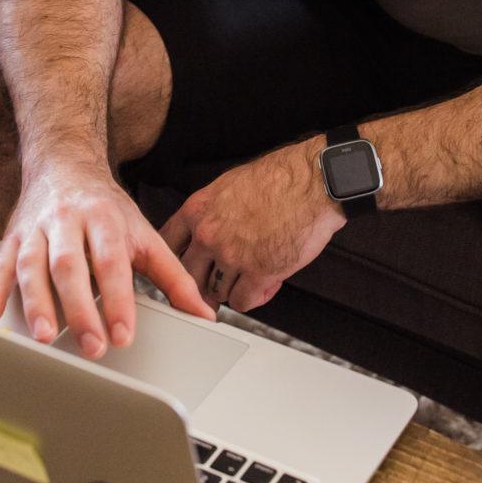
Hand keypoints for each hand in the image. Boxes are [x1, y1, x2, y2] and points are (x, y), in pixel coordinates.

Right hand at [0, 157, 212, 358]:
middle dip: (79, 308)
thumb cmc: (107, 208)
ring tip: (45, 337)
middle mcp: (67, 220)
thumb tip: (205, 313)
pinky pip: (0, 264)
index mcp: (104, 219)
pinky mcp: (12, 237)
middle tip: (91, 346)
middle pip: (70, 265)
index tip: (123, 334)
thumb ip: (173, 278)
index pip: (111, 262)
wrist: (65, 164)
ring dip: (37, 302)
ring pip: (32, 265)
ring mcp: (35, 228)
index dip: (117, 299)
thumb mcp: (144, 235)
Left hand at [161, 139, 345, 312]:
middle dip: (205, 281)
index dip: (175, 260)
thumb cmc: (281, 179)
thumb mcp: (230, 186)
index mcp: (199, 210)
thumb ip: (212, 213)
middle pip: (189, 275)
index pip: (168, 244)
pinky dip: (254, 298)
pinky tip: (266, 284)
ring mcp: (231, 255)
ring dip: (234, 289)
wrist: (313, 183)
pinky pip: (242, 302)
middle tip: (221, 281)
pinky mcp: (258, 273)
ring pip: (216, 292)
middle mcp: (209, 234)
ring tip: (253, 275)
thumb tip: (206, 234)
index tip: (183, 268)